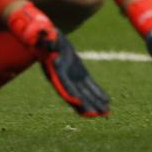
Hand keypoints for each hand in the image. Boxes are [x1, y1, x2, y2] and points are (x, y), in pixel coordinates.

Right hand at [7, 2, 110, 116]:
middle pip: (75, 94)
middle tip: (99, 115)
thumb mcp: (45, 36)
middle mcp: (63, 77)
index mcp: (54, 70)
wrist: (46, 36)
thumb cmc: (44, 36)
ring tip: (106, 113)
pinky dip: (97, 92)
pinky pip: (89, 85)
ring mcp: (71, 76)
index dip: (71, 95)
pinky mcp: (79, 72)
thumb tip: (47, 38)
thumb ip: (46, 40)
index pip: (63, 85)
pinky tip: (106, 101)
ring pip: (84, 93)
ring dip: (95, 103)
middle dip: (86, 105)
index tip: (80, 103)